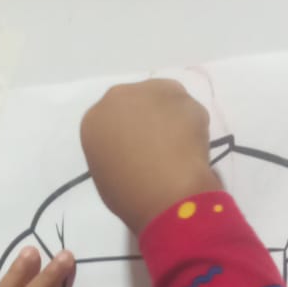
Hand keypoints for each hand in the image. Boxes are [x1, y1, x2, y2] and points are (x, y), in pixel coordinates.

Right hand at [81, 79, 219, 232]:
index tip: (137, 156)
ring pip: (162, 101)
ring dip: (170, 119)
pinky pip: (187, 110)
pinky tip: (193, 149)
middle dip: (147, 121)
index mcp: (94, 120)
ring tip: (178, 151)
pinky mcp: (181, 94)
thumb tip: (133, 152)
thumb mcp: (108, 179)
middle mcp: (117, 97)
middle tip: (159, 150)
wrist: (167, 193)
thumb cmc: (132, 196)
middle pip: (134, 104)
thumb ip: (115, 155)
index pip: (109, 124)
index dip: (126, 138)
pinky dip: (192, 127)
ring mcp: (150, 90)